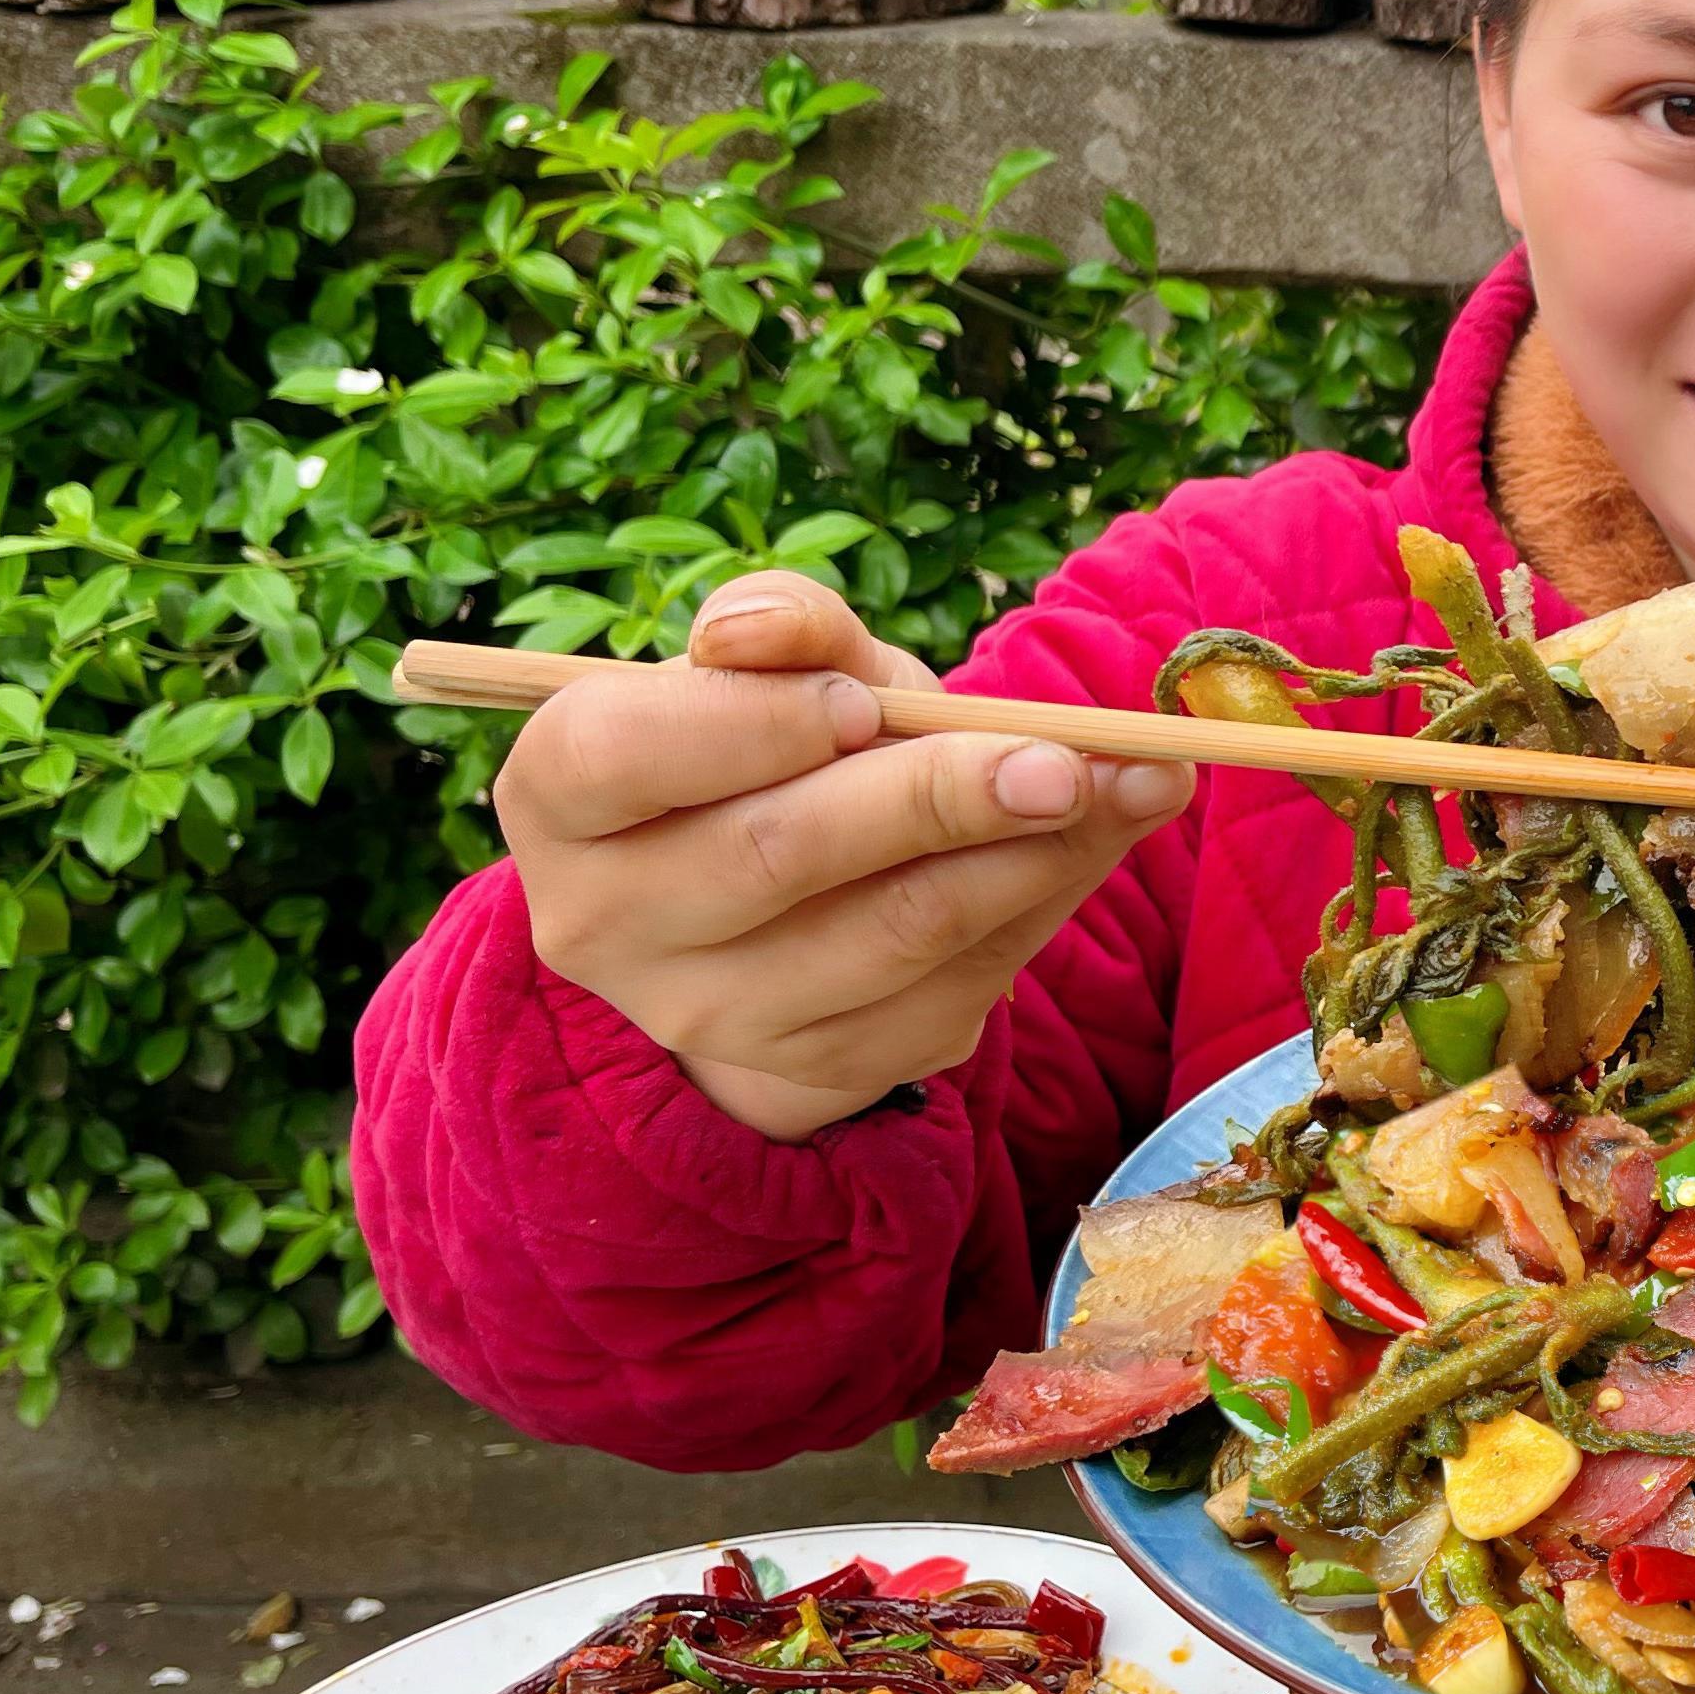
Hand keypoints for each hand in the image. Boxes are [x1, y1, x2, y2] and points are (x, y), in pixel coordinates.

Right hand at [496, 570, 1195, 1140]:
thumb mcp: (781, 668)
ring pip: (892, 931)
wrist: (780, 903)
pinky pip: (956, 989)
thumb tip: (761, 629)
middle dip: (941, 795)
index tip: (854, 700)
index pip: (624, 754)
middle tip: (1067, 756)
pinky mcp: (820, 1066)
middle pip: (780, 854)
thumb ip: (789, 627)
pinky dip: (1046, 904)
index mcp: (565, 794)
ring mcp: (710, 1013)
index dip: (748, 723)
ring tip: (1130, 782)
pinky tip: (1101, 838)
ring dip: (1029, 853)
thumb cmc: (775, 747)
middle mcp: (607, 921)